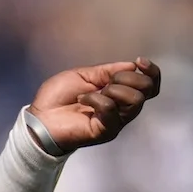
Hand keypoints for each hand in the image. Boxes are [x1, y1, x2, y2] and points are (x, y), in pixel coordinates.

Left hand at [28, 58, 160, 151]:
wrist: (40, 117)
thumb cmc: (58, 96)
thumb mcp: (84, 74)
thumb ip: (108, 71)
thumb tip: (133, 66)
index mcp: (120, 93)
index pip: (150, 85)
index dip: (152, 72)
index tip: (139, 61)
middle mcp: (123, 108)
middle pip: (148, 90)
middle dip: (128, 78)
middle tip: (106, 82)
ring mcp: (116, 120)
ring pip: (136, 100)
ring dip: (114, 89)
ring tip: (92, 92)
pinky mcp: (107, 130)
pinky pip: (112, 108)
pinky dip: (96, 99)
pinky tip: (82, 99)